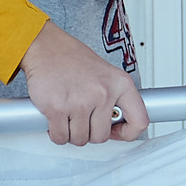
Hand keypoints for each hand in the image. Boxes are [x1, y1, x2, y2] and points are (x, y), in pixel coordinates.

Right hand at [18, 20, 146, 145]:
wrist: (46, 47)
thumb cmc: (72, 59)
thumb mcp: (105, 73)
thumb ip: (114, 97)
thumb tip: (117, 123)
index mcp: (120, 83)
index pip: (139, 121)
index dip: (127, 133)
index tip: (117, 131)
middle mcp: (102, 93)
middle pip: (101, 136)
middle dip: (89, 133)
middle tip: (82, 120)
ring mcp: (80, 102)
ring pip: (80, 139)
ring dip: (72, 133)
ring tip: (68, 117)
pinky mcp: (57, 108)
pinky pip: (60, 137)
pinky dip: (57, 134)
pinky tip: (56, 120)